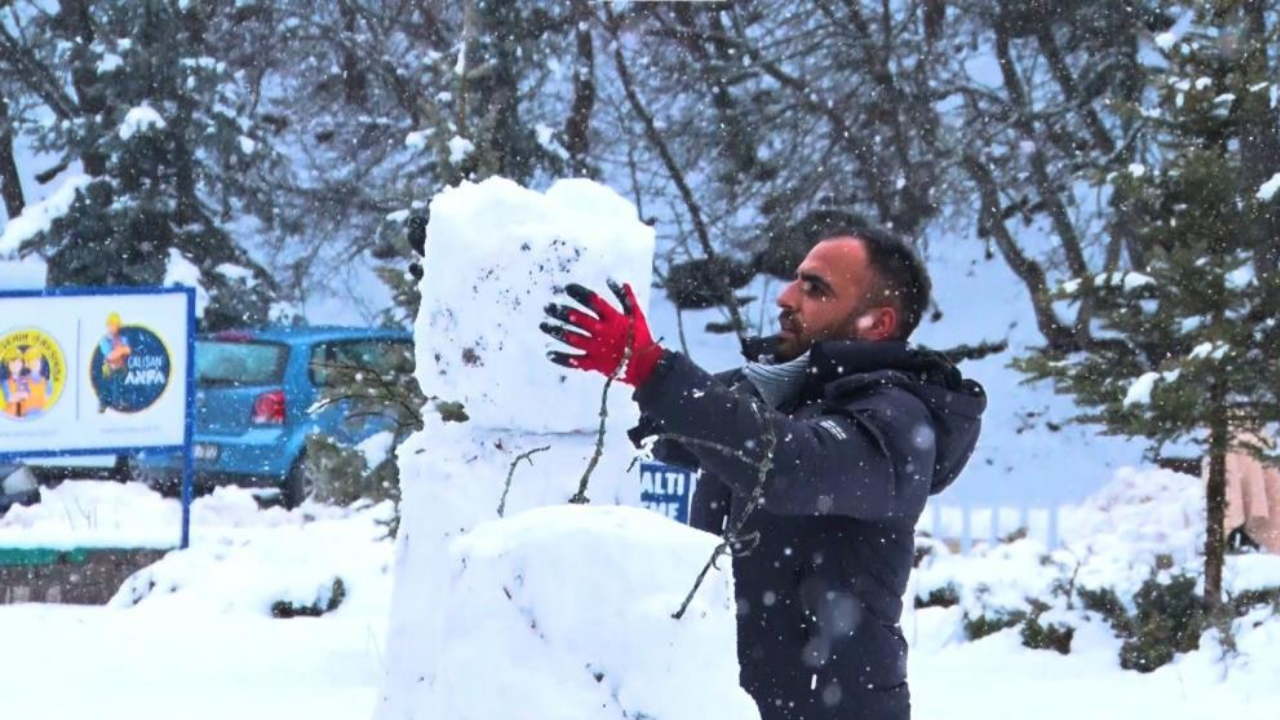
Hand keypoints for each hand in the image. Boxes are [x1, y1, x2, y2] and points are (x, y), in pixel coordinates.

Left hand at [541, 280, 662, 386]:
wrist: (646, 365)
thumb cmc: (641, 337)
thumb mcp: (636, 314)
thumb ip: (625, 297)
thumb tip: (612, 280)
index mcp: (612, 318)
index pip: (592, 301)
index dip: (579, 293)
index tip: (567, 288)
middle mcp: (602, 332)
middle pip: (577, 319)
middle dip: (561, 312)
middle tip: (548, 307)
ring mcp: (596, 349)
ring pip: (572, 338)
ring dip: (556, 331)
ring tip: (543, 325)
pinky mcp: (594, 363)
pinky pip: (575, 361)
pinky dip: (562, 358)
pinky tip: (549, 353)